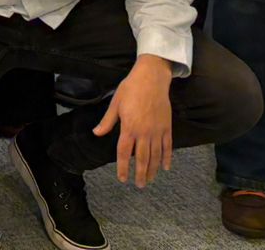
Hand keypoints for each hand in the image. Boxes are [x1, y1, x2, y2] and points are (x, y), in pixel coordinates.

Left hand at [93, 55, 173, 185]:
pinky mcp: (167, 128)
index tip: (122, 179)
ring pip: (155, 156)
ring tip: (149, 180)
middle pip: (142, 158)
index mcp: (129, 127)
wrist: (152, 79)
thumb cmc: (130, 89)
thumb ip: (107, 121)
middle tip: (139, 185)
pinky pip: (168, 147)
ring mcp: (157, 131)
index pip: (124, 153)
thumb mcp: (115, 104)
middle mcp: (144, 133)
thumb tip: (96, 133)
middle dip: (139, 174)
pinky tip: (165, 167)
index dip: (122, 167)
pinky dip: (167, 158)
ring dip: (152, 169)